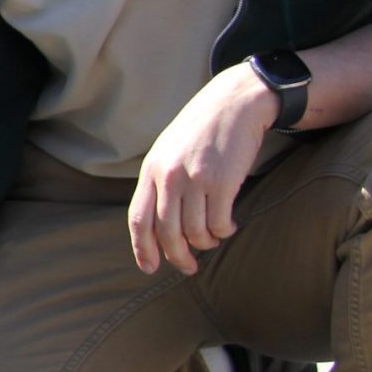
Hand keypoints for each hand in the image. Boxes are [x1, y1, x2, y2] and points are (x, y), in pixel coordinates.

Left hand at [129, 62, 277, 274]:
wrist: (233, 104)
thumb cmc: (200, 131)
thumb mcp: (168, 152)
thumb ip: (160, 183)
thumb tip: (158, 226)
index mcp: (151, 170)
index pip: (139, 219)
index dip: (143, 248)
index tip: (150, 268)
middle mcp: (169, 176)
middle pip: (167, 232)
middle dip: (177, 256)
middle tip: (188, 267)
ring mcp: (195, 179)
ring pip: (195, 232)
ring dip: (205, 243)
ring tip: (212, 238)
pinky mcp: (223, 181)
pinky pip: (219, 223)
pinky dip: (224, 231)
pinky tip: (228, 225)